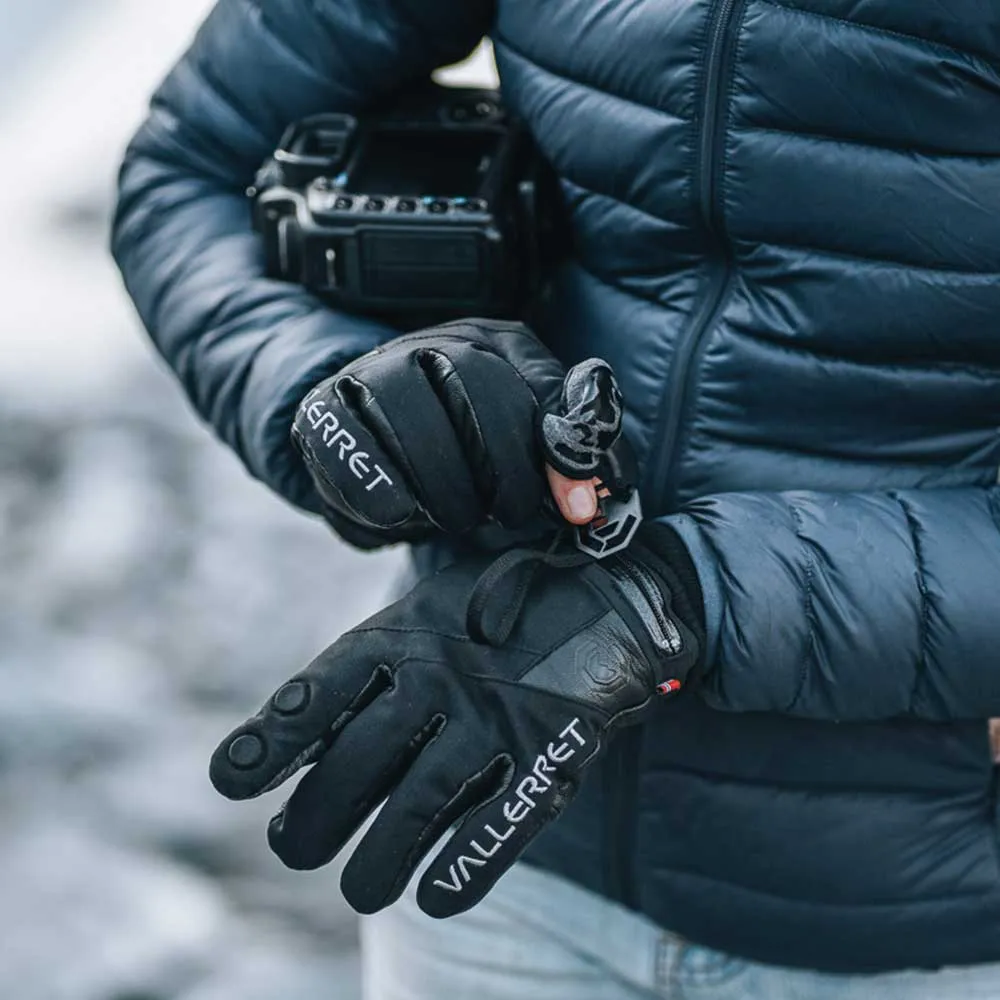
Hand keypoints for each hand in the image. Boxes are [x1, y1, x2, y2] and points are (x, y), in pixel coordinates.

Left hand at [209, 526, 703, 917]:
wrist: (607, 593)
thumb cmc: (492, 619)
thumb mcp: (421, 626)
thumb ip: (367, 682)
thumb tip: (290, 755)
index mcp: (400, 637)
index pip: (320, 692)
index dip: (272, 740)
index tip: (230, 781)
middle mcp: (440, 676)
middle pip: (358, 762)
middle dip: (314, 818)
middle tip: (292, 848)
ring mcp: (498, 713)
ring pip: (419, 805)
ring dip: (379, 860)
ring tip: (359, 891)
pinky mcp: (554, 749)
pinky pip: (503, 820)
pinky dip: (467, 866)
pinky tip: (434, 900)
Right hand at [292, 320, 610, 546]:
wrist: (379, 455)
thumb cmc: (467, 452)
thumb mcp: (528, 445)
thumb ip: (570, 451)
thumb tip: (599, 486)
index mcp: (493, 344)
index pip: (538, 382)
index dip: (559, 451)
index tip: (575, 508)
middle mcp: (433, 344)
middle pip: (474, 381)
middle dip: (502, 464)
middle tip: (507, 515)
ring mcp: (373, 371)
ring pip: (410, 409)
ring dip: (444, 481)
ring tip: (459, 517)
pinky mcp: (323, 411)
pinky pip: (346, 443)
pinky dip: (379, 488)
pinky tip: (403, 514)